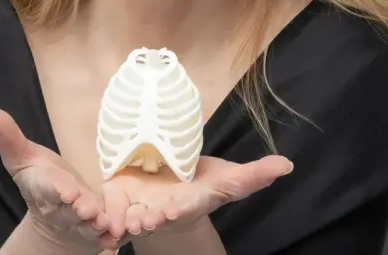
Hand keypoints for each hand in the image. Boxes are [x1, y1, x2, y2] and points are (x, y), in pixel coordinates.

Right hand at [0, 107, 122, 251]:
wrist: (53, 224)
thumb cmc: (40, 181)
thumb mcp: (22, 158)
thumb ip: (8, 137)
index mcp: (44, 190)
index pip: (49, 189)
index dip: (57, 189)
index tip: (66, 189)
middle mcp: (62, 211)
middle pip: (71, 211)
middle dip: (79, 209)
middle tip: (89, 208)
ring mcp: (81, 225)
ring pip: (90, 227)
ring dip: (99, 224)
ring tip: (105, 220)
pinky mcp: (99, 233)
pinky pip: (109, 236)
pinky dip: (118, 235)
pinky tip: (125, 231)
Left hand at [99, 154, 293, 239]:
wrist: (169, 183)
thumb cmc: (201, 182)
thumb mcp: (228, 177)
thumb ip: (254, 174)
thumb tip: (288, 165)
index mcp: (190, 201)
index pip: (188, 205)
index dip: (181, 208)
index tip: (173, 209)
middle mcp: (164, 208)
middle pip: (156, 215)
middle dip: (151, 218)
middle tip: (145, 219)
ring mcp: (140, 206)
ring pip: (130, 217)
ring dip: (126, 221)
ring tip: (123, 221)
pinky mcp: (119, 197)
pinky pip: (108, 210)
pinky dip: (103, 217)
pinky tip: (99, 220)